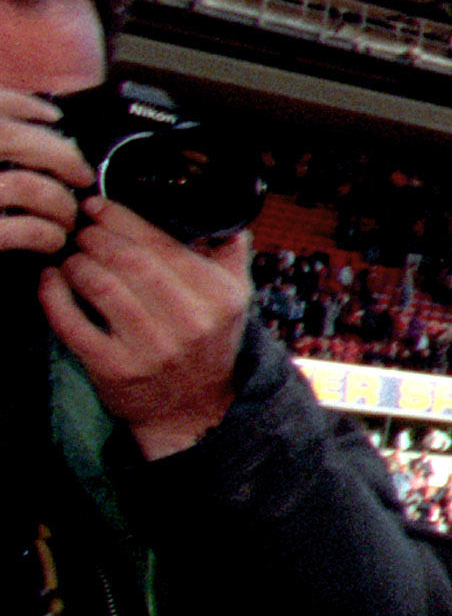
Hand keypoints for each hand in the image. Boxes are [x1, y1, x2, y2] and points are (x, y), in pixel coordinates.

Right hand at [0, 89, 91, 259]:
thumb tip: (37, 122)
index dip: (22, 104)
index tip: (53, 116)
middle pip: (9, 138)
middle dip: (58, 154)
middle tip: (81, 174)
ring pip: (24, 186)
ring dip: (59, 202)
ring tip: (68, 216)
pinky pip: (22, 229)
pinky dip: (46, 233)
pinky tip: (51, 240)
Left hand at [42, 198, 250, 457]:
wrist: (193, 408)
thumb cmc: (207, 344)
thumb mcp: (235, 300)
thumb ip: (230, 255)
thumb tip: (223, 215)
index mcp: (219, 297)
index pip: (163, 245)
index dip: (121, 220)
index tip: (97, 206)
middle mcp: (190, 322)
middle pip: (130, 262)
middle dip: (96, 238)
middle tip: (81, 232)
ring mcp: (151, 348)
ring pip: (101, 287)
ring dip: (77, 263)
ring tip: (71, 257)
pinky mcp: (115, 368)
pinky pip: (74, 323)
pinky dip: (55, 296)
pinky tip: (52, 280)